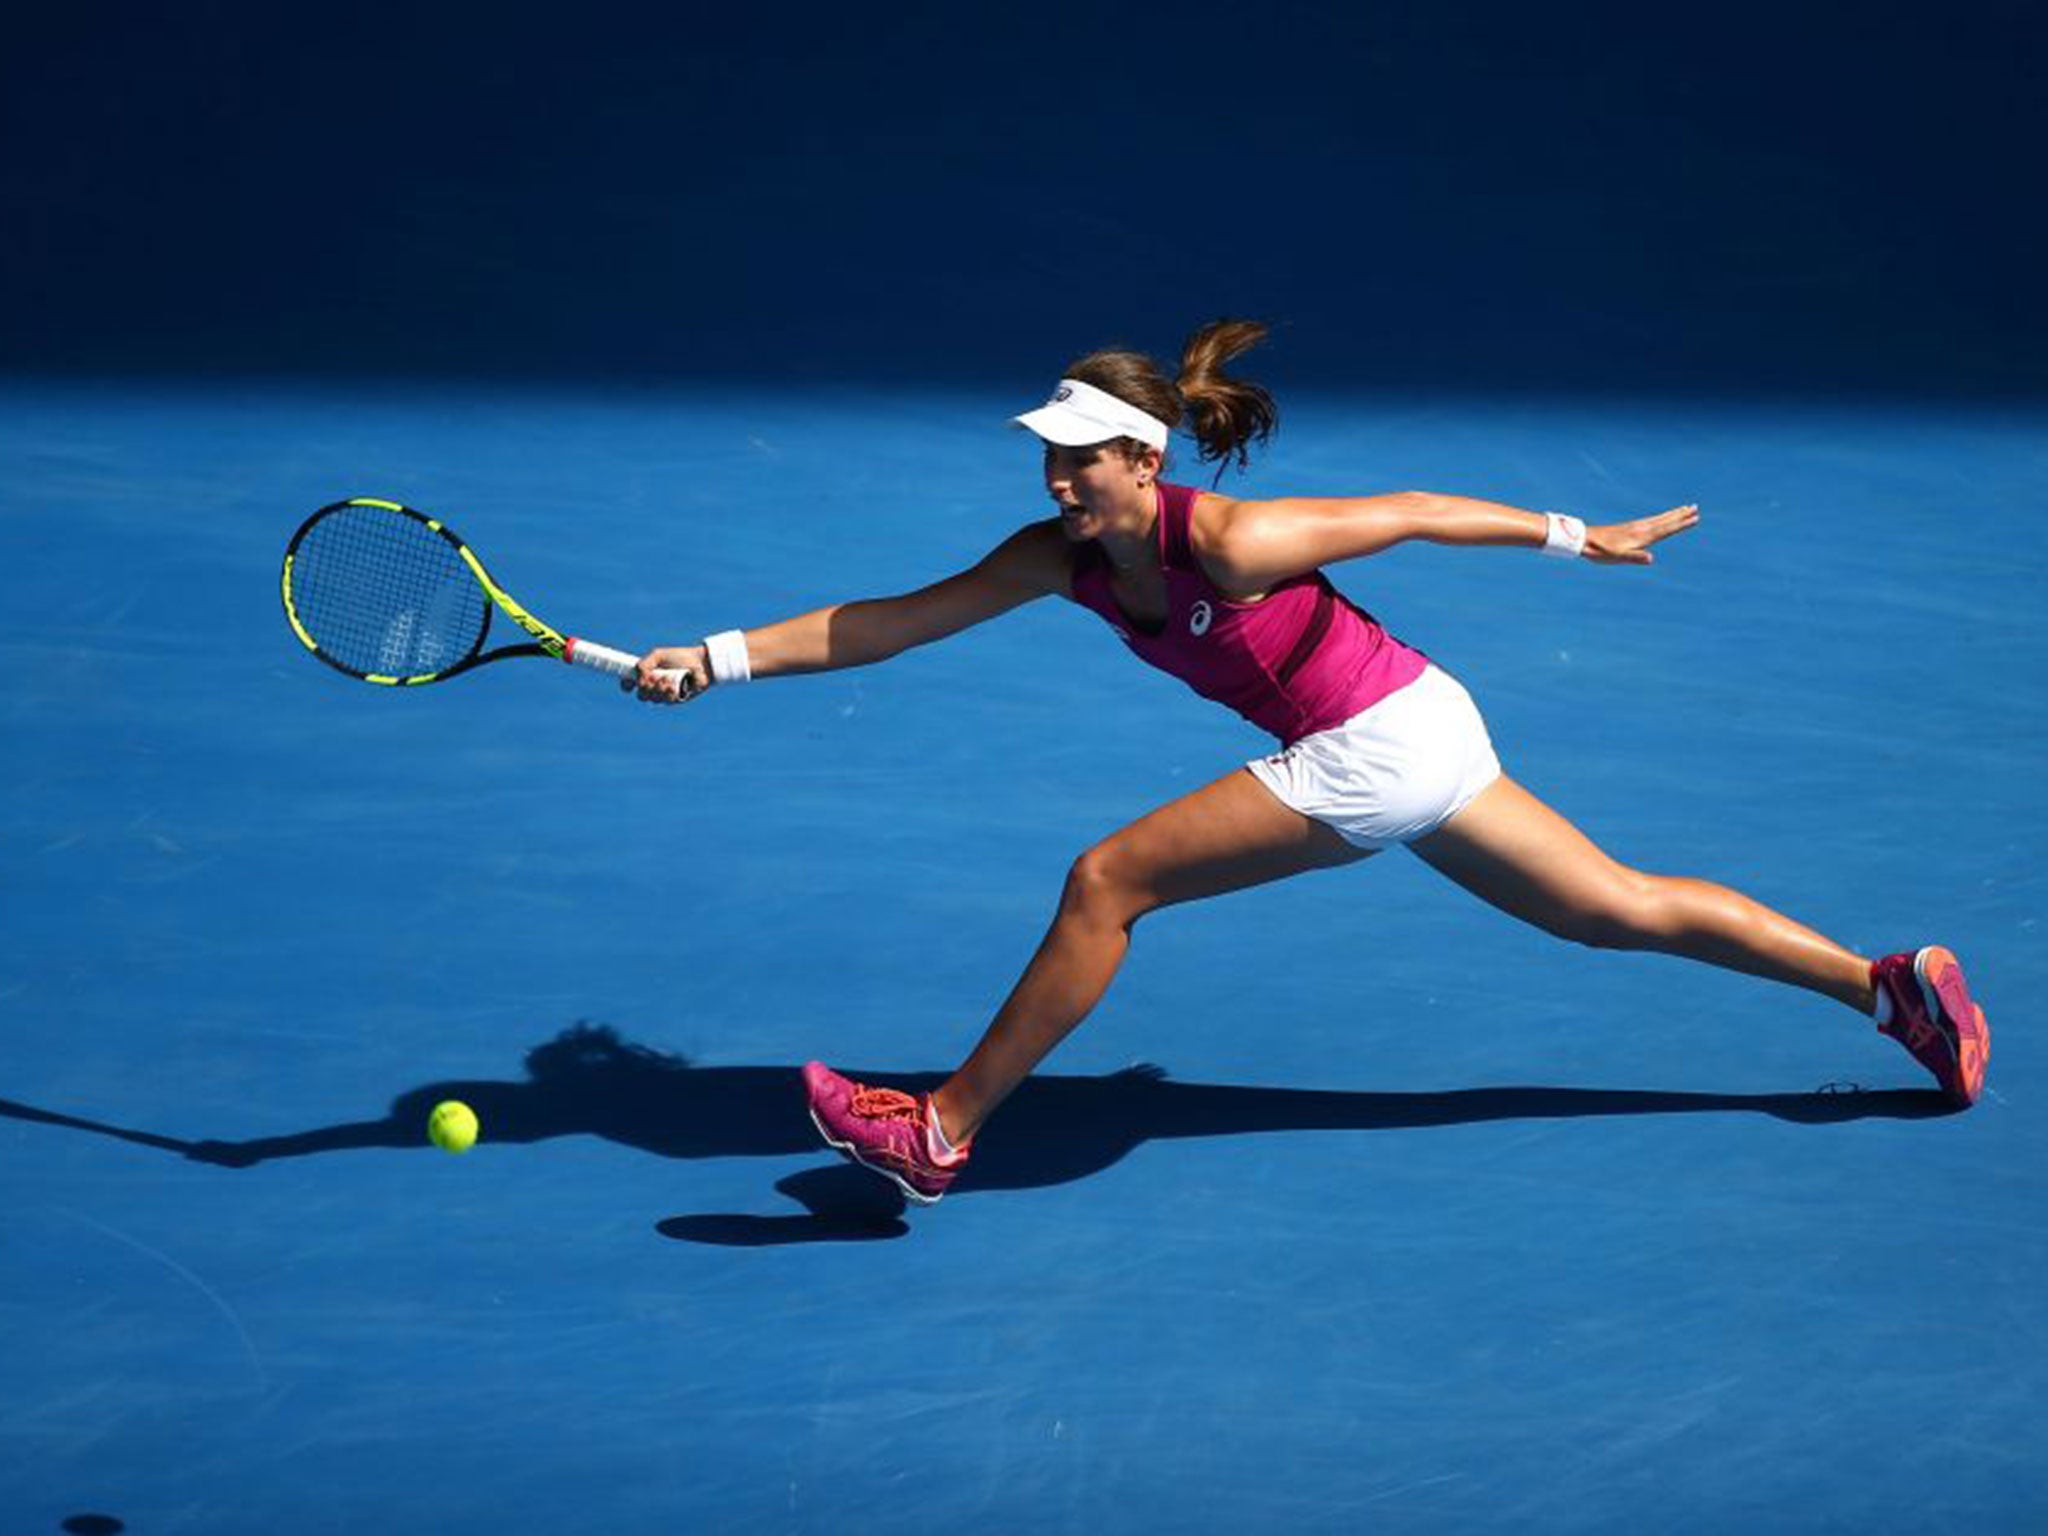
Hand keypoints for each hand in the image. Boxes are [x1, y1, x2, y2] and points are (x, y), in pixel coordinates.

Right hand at [627, 644, 709, 702]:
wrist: (699, 663)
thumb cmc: (679, 657)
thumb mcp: (658, 655)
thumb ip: (644, 664)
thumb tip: (639, 679)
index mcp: (648, 675)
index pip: (631, 684)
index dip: (626, 686)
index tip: (628, 685)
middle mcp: (655, 686)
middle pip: (641, 695)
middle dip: (645, 687)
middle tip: (653, 677)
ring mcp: (665, 694)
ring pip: (653, 699)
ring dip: (658, 688)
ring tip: (667, 678)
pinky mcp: (676, 699)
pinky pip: (666, 701)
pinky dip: (667, 693)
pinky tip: (673, 686)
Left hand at [1584, 504, 1698, 564]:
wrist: (1584, 540)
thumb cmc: (1601, 551)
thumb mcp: (1618, 557)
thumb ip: (1634, 557)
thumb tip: (1650, 558)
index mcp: (1641, 536)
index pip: (1666, 529)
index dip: (1681, 524)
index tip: (1695, 518)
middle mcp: (1640, 528)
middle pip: (1665, 520)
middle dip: (1680, 515)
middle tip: (1696, 508)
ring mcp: (1635, 527)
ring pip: (1659, 519)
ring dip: (1673, 514)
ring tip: (1685, 509)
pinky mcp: (1629, 527)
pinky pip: (1651, 520)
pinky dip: (1661, 518)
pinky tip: (1661, 519)